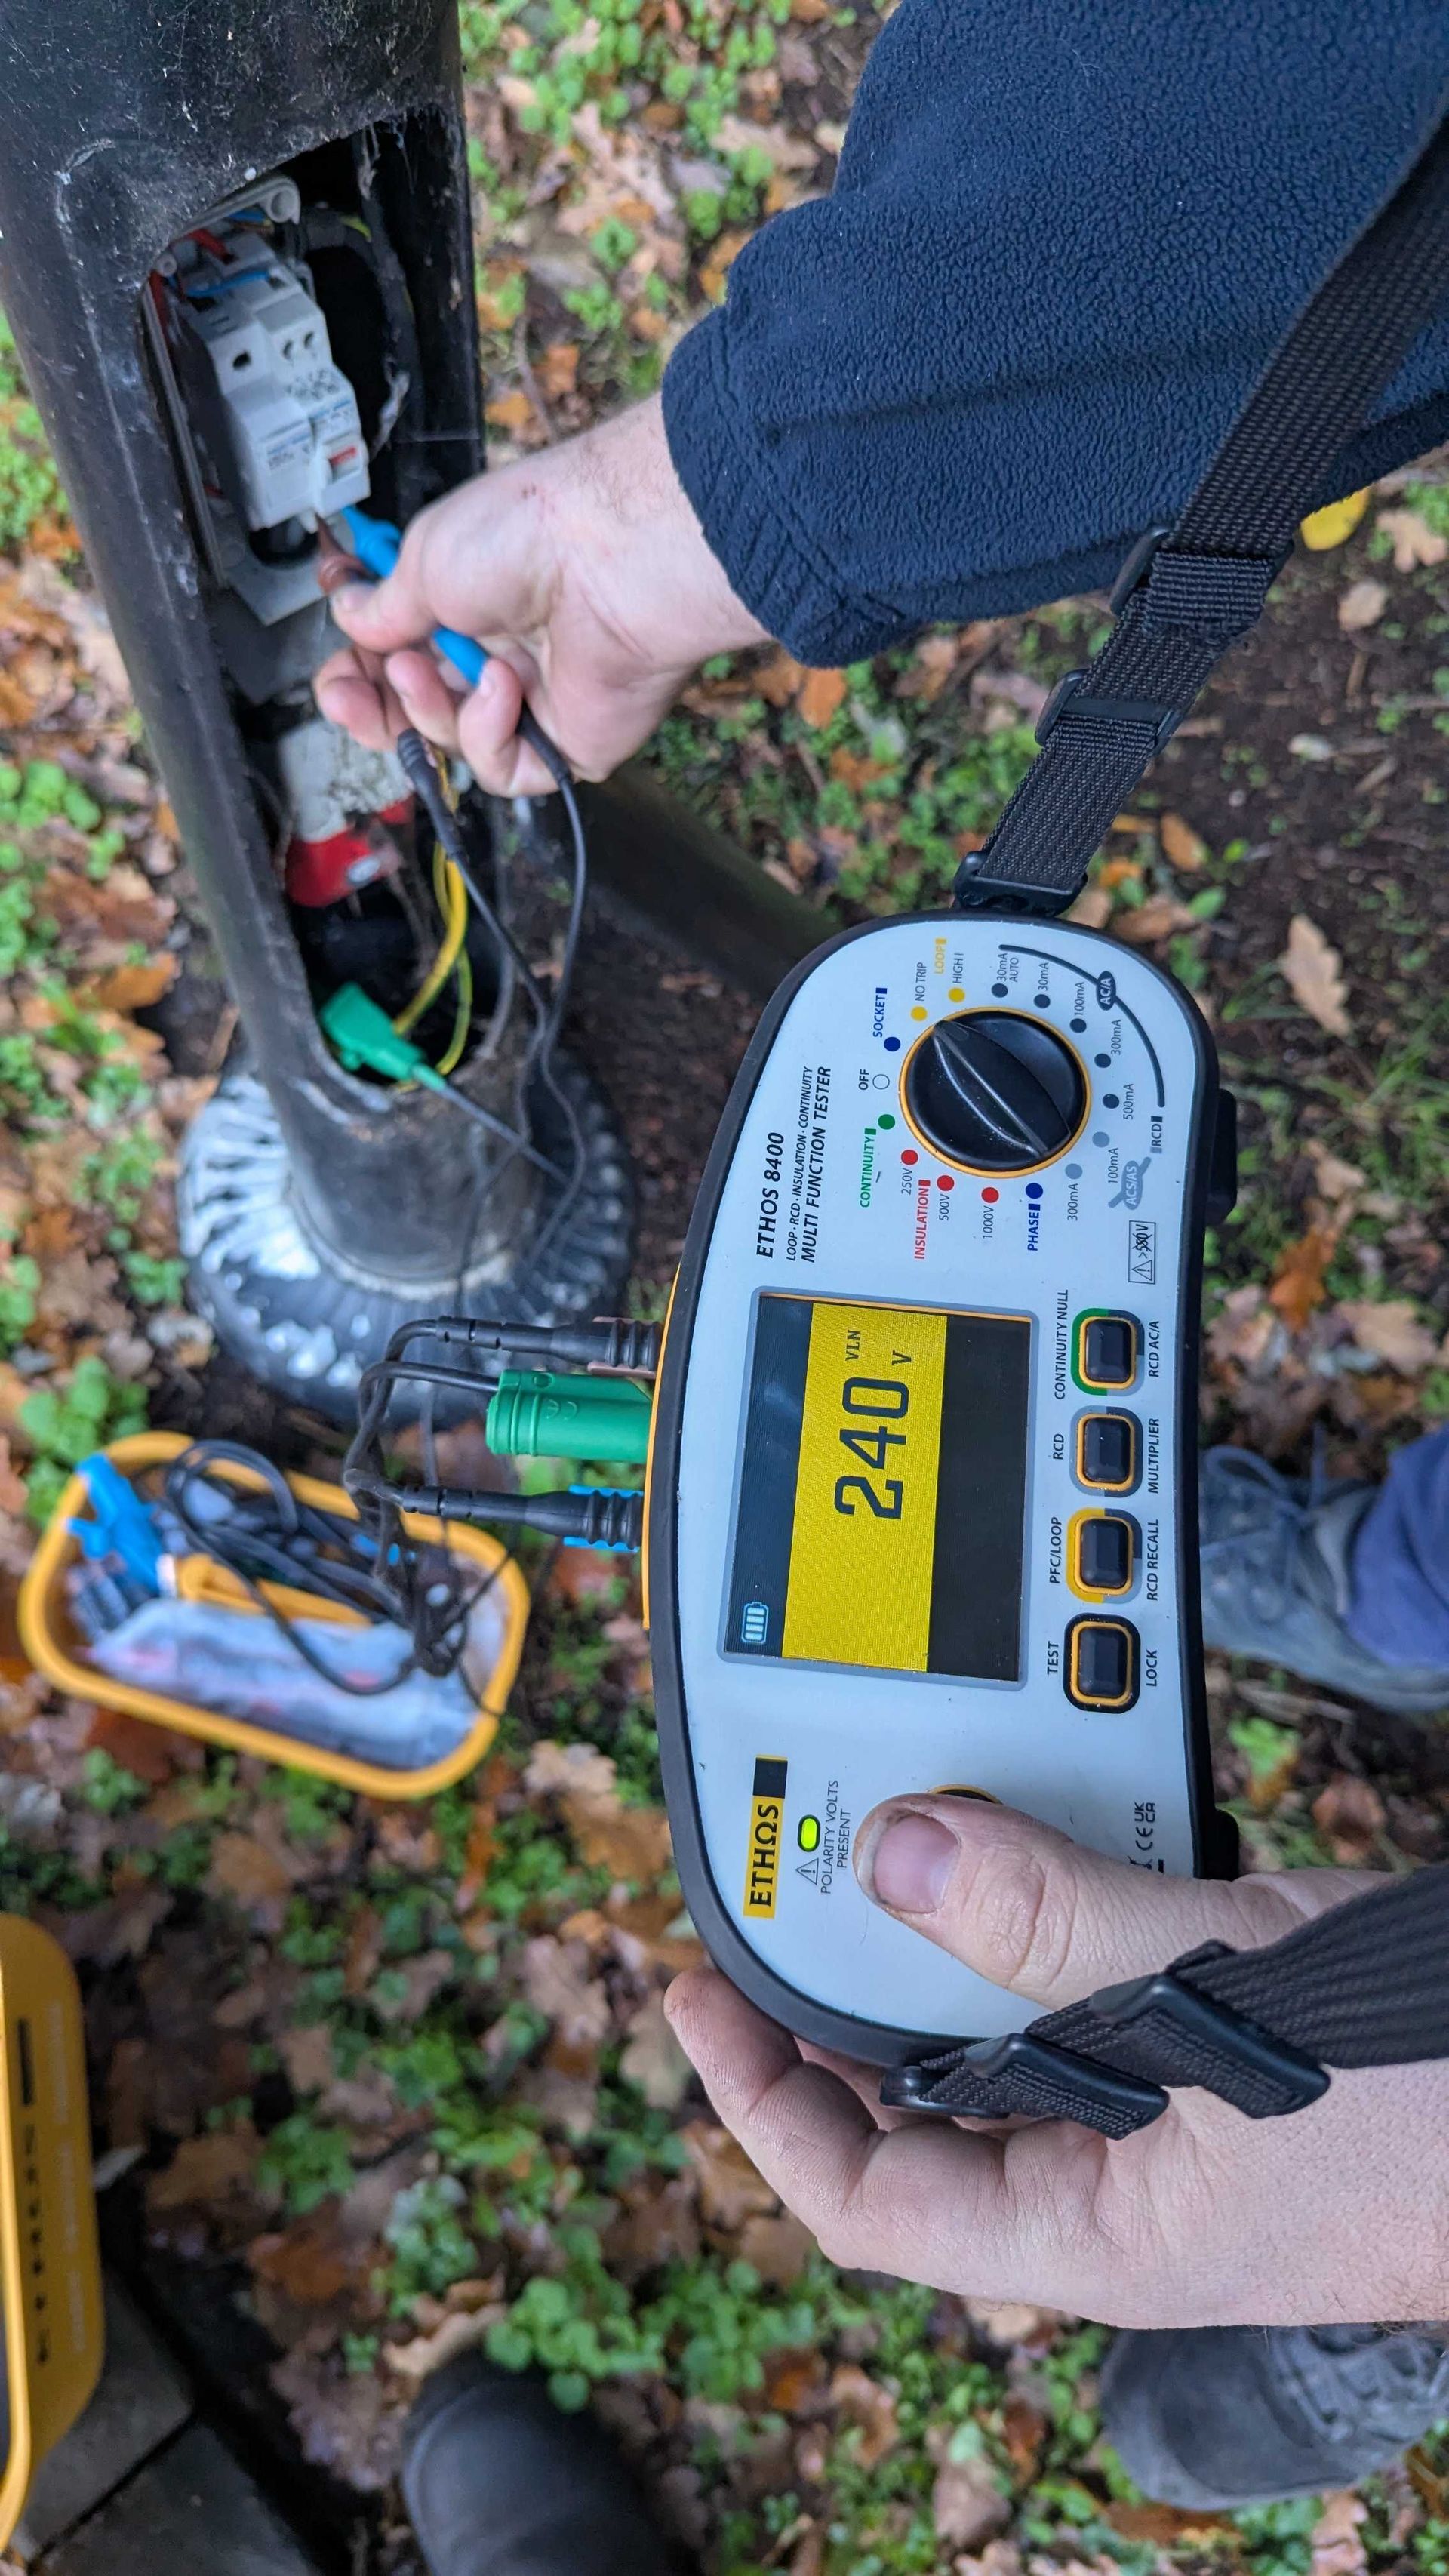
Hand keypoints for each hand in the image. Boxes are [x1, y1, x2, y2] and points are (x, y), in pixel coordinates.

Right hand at [314, 394, 767, 796]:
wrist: (603, 557)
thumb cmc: (523, 536)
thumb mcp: (424, 559)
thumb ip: (382, 606)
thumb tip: (349, 613)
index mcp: (464, 601)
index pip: (396, 653)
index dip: (358, 666)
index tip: (336, 662)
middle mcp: (497, 651)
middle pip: (417, 710)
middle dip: (372, 709)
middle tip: (348, 695)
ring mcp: (531, 701)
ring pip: (450, 742)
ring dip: (426, 708)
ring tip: (426, 666)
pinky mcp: (564, 743)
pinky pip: (502, 767)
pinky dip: (487, 732)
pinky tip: (501, 688)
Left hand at [665, 1795, 1448, 2327]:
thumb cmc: (1442, 2101)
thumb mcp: (1221, 1998)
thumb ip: (1049, 1923)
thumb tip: (889, 1858)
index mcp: (1099, 2233)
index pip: (868, 2197)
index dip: (761, 2098)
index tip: (697, 1994)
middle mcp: (1129, 2177)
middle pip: (935, 2087)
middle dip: (865, 1975)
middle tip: (804, 1867)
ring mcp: (1188, 2106)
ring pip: (1029, 2009)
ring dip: (976, 1908)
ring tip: (929, 1812)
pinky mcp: (1242, 2033)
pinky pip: (1118, 1959)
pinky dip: (1079, 1879)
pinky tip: (1073, 1807)